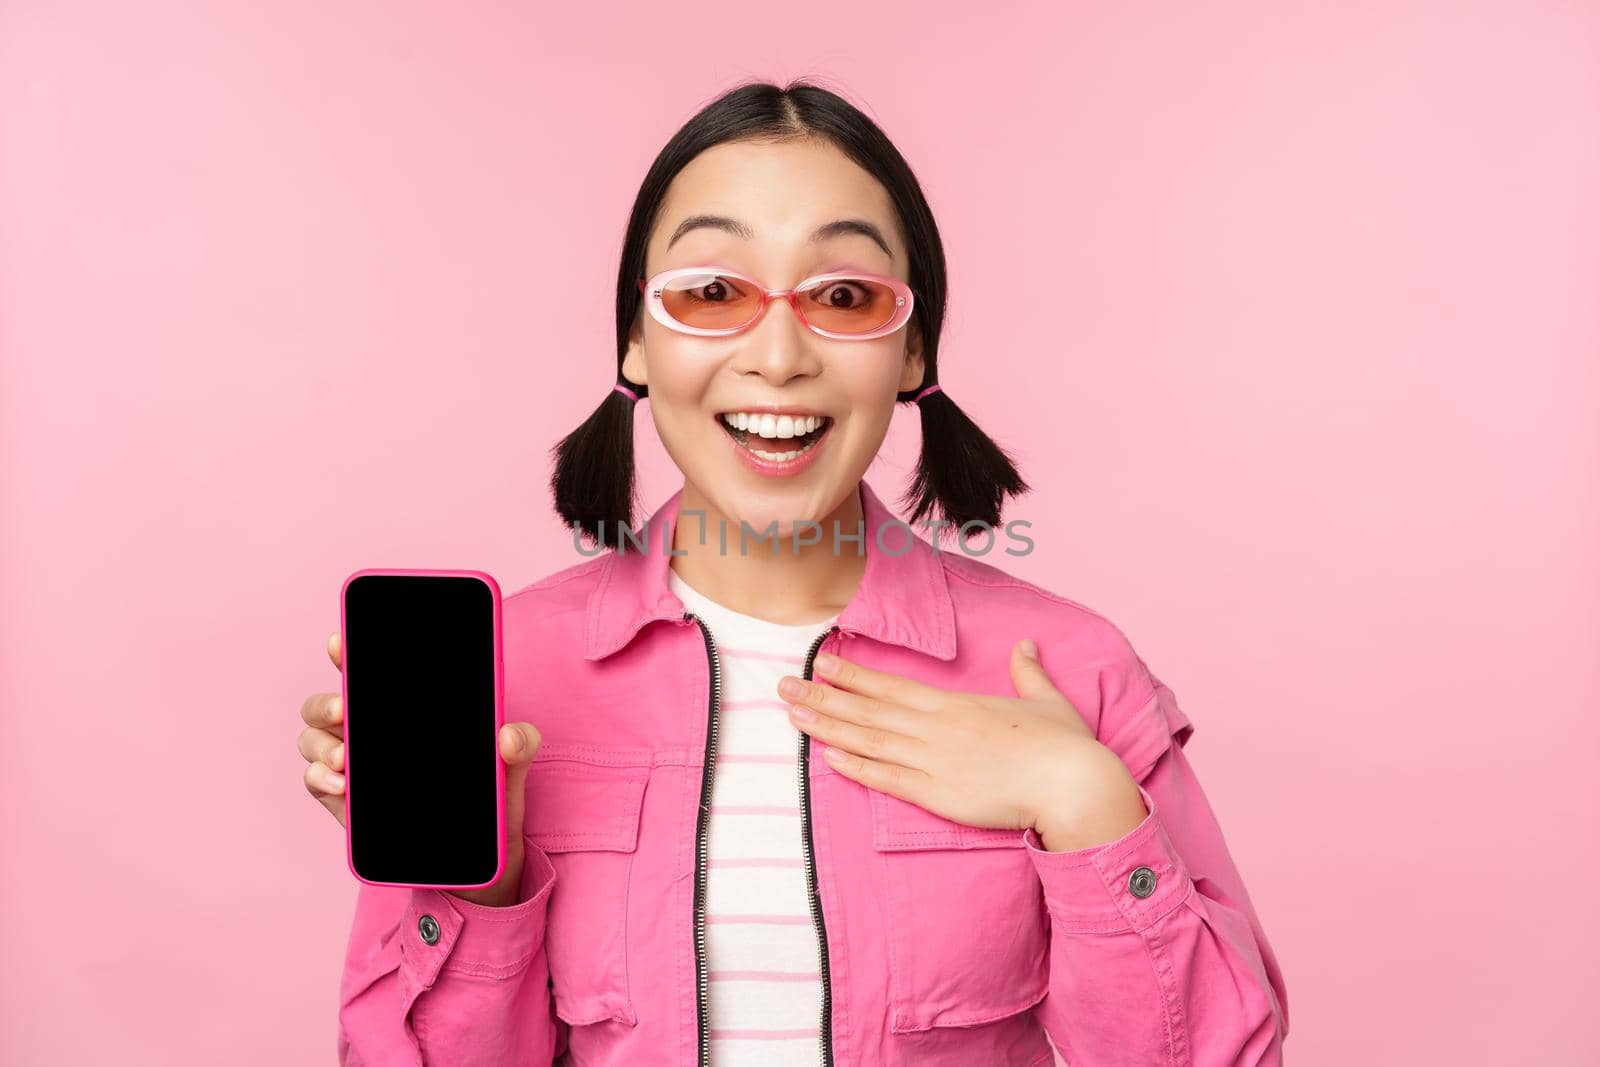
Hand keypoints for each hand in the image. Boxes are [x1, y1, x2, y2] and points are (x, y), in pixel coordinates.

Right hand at [298, 630, 542, 905]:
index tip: (339, 642)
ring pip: (313, 738)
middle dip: (326, 702)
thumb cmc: (488, 796)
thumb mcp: (511, 768)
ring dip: (322, 744)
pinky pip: (315, 780)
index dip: (347, 651)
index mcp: (404, 709)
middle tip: (344, 709)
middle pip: (326, 704)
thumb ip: (520, 746)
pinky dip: (320, 778)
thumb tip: (509, 735)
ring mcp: (352, 764)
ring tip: (345, 759)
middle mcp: (369, 729)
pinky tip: (341, 784)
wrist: (478, 858)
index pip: (368, 671)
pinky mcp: (344, 800)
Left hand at [777, 639, 1148, 850]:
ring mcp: (933, 761)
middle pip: (868, 710)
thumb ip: (1028, 672)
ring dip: (827, 728)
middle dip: (823, 697)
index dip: (854, 676)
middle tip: (783, 686)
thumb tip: (1024, 647)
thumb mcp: (1045, 699)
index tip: (822, 663)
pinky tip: (827, 757)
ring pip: (869, 741)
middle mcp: (936, 729)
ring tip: (792, 716)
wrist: (1073, 784)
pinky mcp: (938, 795)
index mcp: (955, 706)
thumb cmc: (1063, 745)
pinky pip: (888, 780)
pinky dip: (856, 767)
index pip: (892, 687)